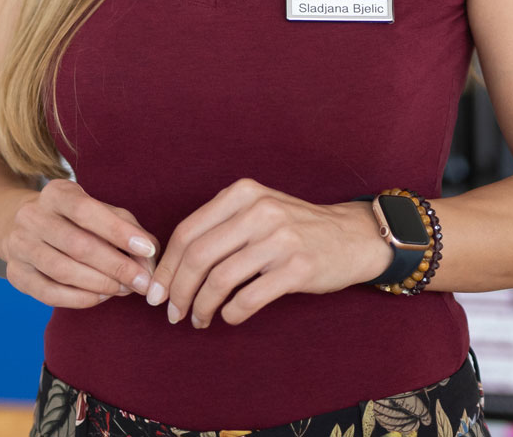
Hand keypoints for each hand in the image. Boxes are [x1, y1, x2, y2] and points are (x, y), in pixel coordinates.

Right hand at [0, 178, 160, 308]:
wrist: (22, 227)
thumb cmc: (74, 220)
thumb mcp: (99, 212)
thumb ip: (127, 228)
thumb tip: (150, 256)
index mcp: (55, 193)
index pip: (85, 210)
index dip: (118, 231)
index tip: (148, 250)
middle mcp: (31, 216)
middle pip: (76, 244)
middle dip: (116, 266)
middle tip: (142, 282)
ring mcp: (19, 246)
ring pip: (62, 270)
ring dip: (100, 284)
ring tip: (124, 289)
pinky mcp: (16, 274)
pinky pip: (49, 293)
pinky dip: (80, 299)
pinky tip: (102, 297)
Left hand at [149, 178, 392, 327]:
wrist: (353, 236)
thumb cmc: (296, 228)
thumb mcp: (258, 210)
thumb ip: (220, 227)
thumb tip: (172, 268)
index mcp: (242, 193)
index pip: (187, 231)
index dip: (167, 266)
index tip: (158, 291)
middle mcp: (259, 211)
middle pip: (197, 256)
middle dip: (178, 290)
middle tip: (172, 313)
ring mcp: (280, 238)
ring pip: (220, 280)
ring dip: (201, 307)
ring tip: (199, 320)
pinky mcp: (298, 267)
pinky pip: (249, 298)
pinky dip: (231, 313)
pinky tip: (229, 317)